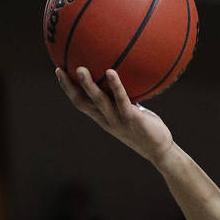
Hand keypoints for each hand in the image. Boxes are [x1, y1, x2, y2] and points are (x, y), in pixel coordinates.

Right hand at [55, 67, 174, 166]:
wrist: (160, 150)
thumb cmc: (148, 129)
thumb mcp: (132, 112)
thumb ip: (124, 99)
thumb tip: (122, 78)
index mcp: (104, 118)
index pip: (81, 103)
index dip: (68, 88)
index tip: (59, 71)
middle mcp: (107, 120)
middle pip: (83, 103)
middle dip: (70, 87)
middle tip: (60, 69)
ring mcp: (118, 120)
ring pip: (99, 101)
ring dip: (88, 85)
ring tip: (80, 69)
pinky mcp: (132, 119)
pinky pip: (121, 100)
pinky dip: (115, 86)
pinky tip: (111, 72)